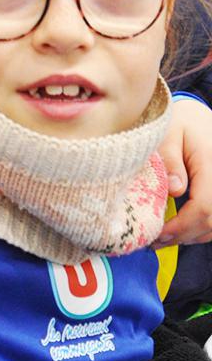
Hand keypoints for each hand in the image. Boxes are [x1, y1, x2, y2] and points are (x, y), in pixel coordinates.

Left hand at [159, 97, 211, 244]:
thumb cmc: (180, 123)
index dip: (181, 226)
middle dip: (183, 236)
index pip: (203, 206)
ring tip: (163, 238)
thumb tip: (175, 191)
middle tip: (154, 241)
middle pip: (211, 221)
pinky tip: (180, 230)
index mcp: (211, 163)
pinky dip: (200, 229)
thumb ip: (170, 160)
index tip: (157, 233)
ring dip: (192, 236)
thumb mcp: (168, 133)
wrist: (199, 118)